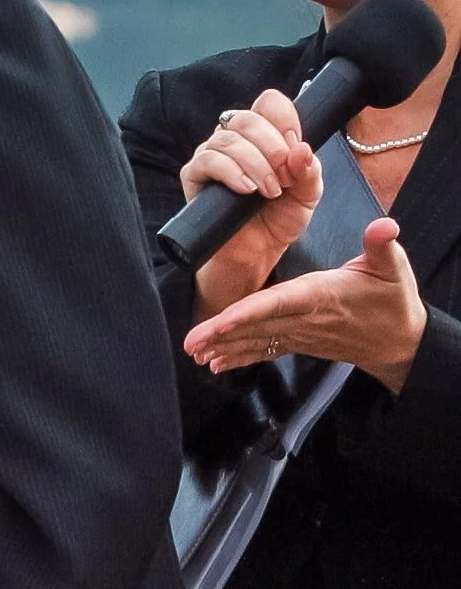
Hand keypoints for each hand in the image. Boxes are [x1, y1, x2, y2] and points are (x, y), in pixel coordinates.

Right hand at [179, 89, 323, 318]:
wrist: (255, 254)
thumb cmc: (278, 220)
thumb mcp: (307, 194)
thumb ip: (309, 170)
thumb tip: (301, 148)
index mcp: (263, 134)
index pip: (268, 102)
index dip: (284, 119)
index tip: (296, 147)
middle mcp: (235, 139)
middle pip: (248, 118)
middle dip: (272, 146)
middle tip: (285, 177)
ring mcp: (211, 155)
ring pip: (228, 139)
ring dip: (255, 163)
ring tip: (269, 191)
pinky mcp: (193, 176)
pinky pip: (206, 160)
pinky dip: (230, 172)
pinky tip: (246, 189)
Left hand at [184, 217, 426, 393]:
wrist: (399, 342)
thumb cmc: (393, 300)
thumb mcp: (393, 268)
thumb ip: (382, 245)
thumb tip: (384, 224)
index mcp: (320, 296)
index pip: (278, 303)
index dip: (247, 313)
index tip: (220, 322)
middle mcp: (304, 319)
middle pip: (256, 325)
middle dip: (221, 334)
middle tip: (189, 343)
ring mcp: (300, 335)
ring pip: (256, 341)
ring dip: (223, 348)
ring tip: (194, 354)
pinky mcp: (299, 343)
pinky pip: (264, 351)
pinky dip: (239, 357)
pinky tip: (215, 365)